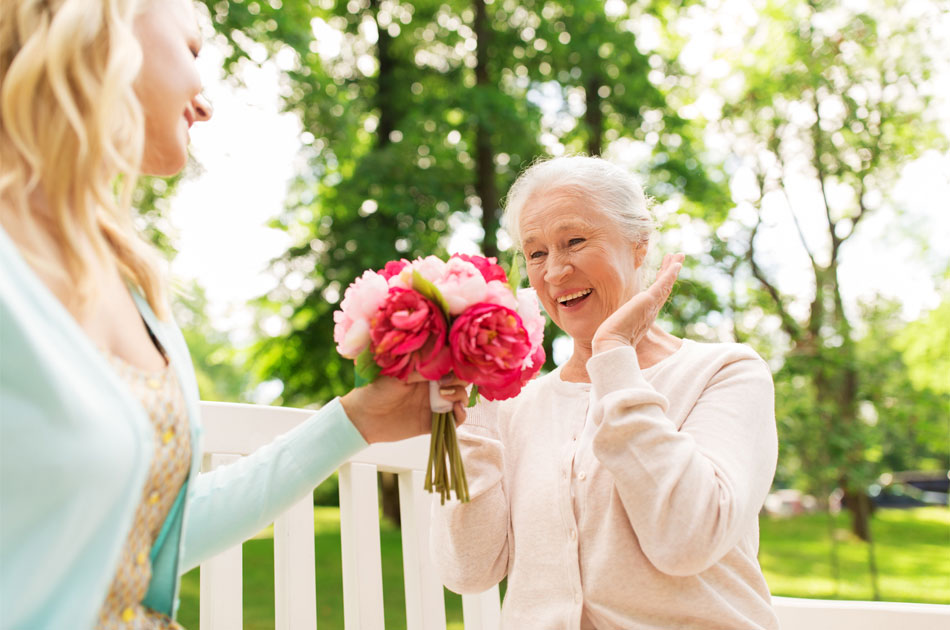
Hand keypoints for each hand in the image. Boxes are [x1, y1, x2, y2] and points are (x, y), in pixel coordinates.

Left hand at [340, 374, 468, 443]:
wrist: (363, 417)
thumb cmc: (376, 389)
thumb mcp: (399, 371)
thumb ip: (422, 364)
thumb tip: (445, 354)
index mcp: (425, 369)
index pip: (450, 362)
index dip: (456, 362)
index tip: (451, 364)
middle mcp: (433, 384)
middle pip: (460, 378)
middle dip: (459, 379)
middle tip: (442, 383)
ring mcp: (435, 402)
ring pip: (461, 397)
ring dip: (459, 395)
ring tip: (443, 396)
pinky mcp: (434, 421)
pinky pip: (456, 419)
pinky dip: (461, 415)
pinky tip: (454, 410)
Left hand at [591, 253, 684, 354]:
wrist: (613, 346)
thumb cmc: (611, 342)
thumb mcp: (616, 329)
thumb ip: (617, 327)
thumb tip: (606, 332)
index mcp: (644, 316)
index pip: (656, 296)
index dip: (661, 283)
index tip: (663, 271)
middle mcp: (651, 310)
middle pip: (665, 288)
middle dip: (670, 272)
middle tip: (677, 259)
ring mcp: (651, 305)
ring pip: (666, 283)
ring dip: (672, 268)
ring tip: (679, 255)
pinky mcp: (649, 301)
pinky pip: (663, 284)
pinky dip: (670, 273)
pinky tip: (675, 264)